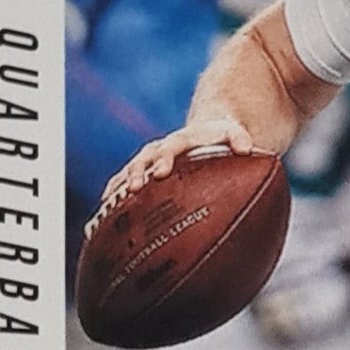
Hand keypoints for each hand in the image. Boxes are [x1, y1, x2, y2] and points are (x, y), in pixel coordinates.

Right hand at [90, 117, 255, 232]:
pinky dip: (113, 197)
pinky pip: (124, 183)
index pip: (171, 147)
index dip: (164, 159)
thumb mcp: (233, 133)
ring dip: (120, 186)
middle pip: (144, 159)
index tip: (160, 172)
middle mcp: (161, 149)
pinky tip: (102, 218)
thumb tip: (247, 148)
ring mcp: (150, 161)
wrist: (206, 131)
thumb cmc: (222, 138)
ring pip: (130, 172)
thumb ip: (239, 137)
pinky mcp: (144, 172)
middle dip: (137, 173)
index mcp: (182, 140)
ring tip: (108, 205)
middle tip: (133, 188)